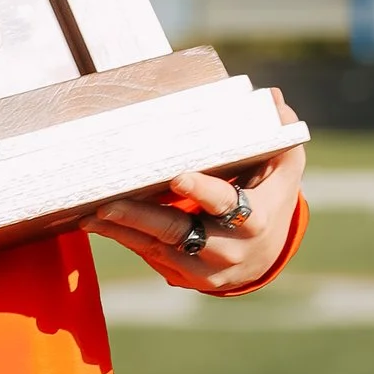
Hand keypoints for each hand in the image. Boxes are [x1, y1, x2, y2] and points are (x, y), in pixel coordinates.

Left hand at [95, 93, 305, 291]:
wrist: (264, 256)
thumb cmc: (269, 198)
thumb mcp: (283, 168)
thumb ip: (278, 135)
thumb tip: (273, 97)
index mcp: (254, 219)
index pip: (226, 204)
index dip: (202, 193)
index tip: (177, 179)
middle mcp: (228, 249)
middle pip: (180, 231)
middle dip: (141, 218)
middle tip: (107, 204)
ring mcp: (204, 268)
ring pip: (157, 247)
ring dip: (121, 230)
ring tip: (90, 213)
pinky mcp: (184, 277)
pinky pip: (149, 255)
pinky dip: (123, 238)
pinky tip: (97, 222)